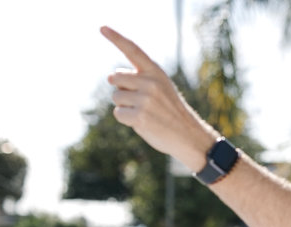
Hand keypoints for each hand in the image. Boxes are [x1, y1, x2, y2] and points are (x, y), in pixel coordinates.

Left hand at [100, 26, 214, 171]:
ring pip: (116, 97)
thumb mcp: (160, 87)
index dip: (116, 38)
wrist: (188, 135)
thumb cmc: (170, 111)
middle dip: (122, 90)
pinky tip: (142, 122)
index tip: (102, 28)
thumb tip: (111, 76)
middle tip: (141, 101)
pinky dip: (126, 120)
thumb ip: (138, 78)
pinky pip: (118, 113)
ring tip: (145, 113)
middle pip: (116, 79)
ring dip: (125, 106)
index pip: (133, 50)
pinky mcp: (140, 116)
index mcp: (156, 72)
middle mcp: (150, 82)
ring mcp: (145, 99)